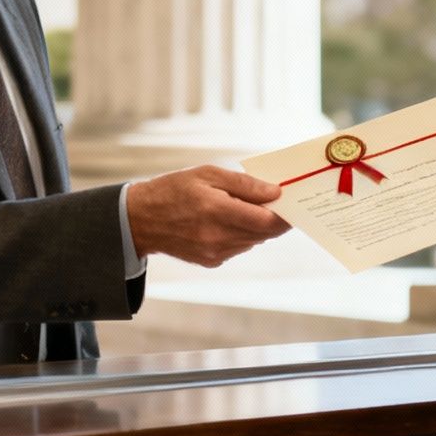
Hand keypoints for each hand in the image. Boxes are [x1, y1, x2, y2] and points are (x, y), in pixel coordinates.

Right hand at [126, 165, 290, 267]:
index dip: (285, 214)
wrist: (142, 219)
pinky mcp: (211, 261)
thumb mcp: (207, 174)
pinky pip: (238, 248)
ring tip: (249, 208)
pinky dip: (241, 235)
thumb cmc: (174, 190)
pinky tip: (229, 221)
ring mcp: (214, 252)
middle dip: (275, 219)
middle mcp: (217, 236)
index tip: (293, 203)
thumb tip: (275, 192)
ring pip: (253, 241)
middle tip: (280, 204)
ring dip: (257, 227)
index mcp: (216, 209)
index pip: (266, 220)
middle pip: (263, 233)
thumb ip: (244, 184)